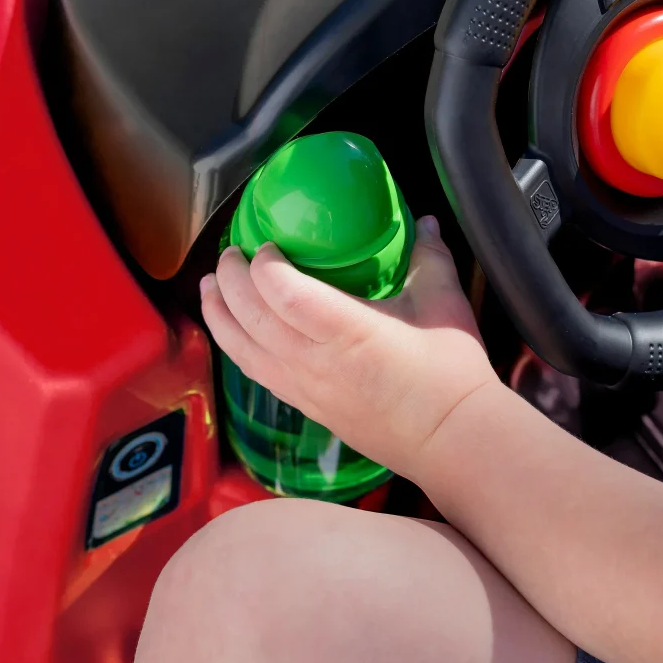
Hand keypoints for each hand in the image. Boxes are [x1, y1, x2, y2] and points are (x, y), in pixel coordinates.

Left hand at [200, 216, 499, 484]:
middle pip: (250, 316)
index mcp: (347, 331)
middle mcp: (315, 362)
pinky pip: (255, 373)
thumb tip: (427, 222)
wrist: (451, 440)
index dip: (264, 264)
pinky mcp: (306, 407)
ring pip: (241, 349)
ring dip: (219, 314)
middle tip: (230, 253)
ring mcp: (305, 389)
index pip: (282, 292)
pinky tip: (234, 332)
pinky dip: (236, 346)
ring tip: (210, 287)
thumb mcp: (445, 304)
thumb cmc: (450, 376)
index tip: (269, 243)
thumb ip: (430, 258)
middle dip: (231, 280)